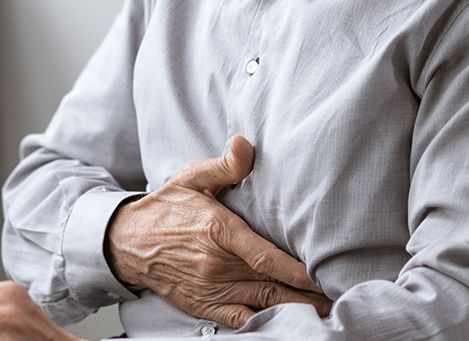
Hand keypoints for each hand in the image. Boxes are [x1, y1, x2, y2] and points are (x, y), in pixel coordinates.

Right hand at [106, 135, 331, 327]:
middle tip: (341, 295)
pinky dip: (267, 323)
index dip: (300, 271)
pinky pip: (242, 320)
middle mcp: (217, 265)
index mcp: (218, 232)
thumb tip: (246, 145)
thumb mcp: (192, 176)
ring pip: (263, 305)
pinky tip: (289, 321)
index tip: (327, 272)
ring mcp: (211, 290)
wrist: (127, 242)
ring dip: (297, 310)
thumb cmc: (166, 207)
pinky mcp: (205, 306)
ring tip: (327, 310)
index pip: (266, 258)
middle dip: (310, 294)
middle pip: (273, 287)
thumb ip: (225, 164)